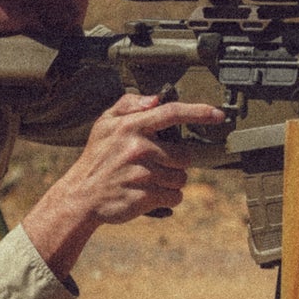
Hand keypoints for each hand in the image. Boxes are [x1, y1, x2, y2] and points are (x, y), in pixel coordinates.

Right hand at [21, 93, 226, 279]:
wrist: (81, 196)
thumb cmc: (97, 158)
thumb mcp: (104, 124)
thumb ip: (129, 105)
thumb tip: (155, 100)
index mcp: (131, 126)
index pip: (171, 113)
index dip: (198, 112)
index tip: (218, 114)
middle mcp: (138, 148)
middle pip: (185, 155)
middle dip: (176, 162)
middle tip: (156, 165)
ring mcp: (142, 174)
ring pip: (181, 178)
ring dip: (171, 182)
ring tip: (148, 180)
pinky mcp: (145, 197)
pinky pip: (175, 197)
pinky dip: (167, 198)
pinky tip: (149, 194)